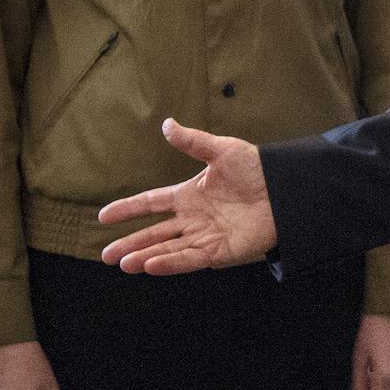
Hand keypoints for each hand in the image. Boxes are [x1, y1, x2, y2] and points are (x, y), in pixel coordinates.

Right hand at [99, 118, 275, 273]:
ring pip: (168, 249)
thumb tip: (167, 124)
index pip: (151, 202)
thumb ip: (193, 142)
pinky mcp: (220, 251)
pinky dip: (170, 263)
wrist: (286, 190)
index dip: (128, 208)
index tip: (103, 216)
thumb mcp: (222, 150)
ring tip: (123, 264)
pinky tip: (151, 265)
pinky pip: (190, 258)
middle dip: (130, 243)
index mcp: (189, 194)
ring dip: (145, 256)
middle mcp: (193, 218)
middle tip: (106, 255)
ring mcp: (205, 235)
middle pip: (154, 232)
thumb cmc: (256, 168)